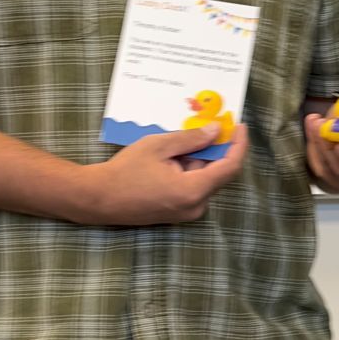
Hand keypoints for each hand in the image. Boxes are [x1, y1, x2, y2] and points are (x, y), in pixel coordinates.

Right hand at [71, 122, 248, 226]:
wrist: (98, 198)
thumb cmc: (125, 170)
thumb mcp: (159, 146)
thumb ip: (191, 139)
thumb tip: (216, 132)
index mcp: (193, 191)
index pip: (230, 167)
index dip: (239, 145)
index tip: (240, 126)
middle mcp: (195, 207)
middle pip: (217, 173)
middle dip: (213, 149)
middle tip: (206, 126)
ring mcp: (186, 213)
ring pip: (203, 180)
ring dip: (197, 160)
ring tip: (176, 142)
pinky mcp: (177, 213)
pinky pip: (192, 188)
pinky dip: (188, 171)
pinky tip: (171, 158)